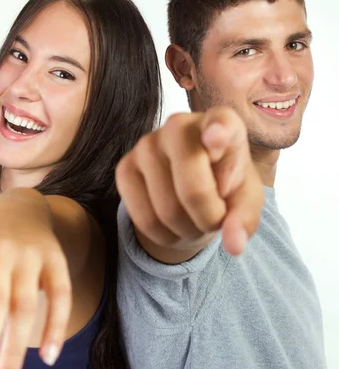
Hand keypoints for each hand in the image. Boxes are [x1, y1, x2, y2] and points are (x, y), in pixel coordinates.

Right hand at [115, 107, 264, 256]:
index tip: (217, 137)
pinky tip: (172, 224)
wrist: (191, 189)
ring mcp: (146, 144)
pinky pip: (143, 219)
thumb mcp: (244, 201)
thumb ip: (244, 219)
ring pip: (167, 211)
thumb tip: (234, 245)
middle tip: (214, 220)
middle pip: (193, 190)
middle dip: (208, 219)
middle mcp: (179, 125)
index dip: (219, 132)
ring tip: (194, 218)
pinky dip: (163, 236)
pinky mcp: (124, 167)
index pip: (220, 123)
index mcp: (222, 123)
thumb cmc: (224, 187)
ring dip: (187, 230)